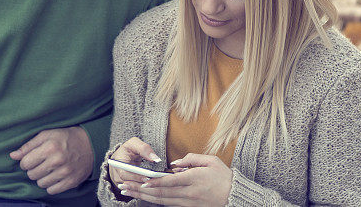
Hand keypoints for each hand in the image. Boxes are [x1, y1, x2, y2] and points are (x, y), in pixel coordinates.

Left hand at [9, 126, 93, 194]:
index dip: (26, 161)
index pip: (25, 163)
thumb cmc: (66, 138)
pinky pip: (51, 190)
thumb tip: (13, 156)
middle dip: (34, 169)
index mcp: (49, 147)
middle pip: (32, 175)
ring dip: (43, 177)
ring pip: (40, 184)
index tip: (32, 158)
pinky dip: (51, 185)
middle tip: (43, 163)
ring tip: (50, 169)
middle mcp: (57, 160)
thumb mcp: (47, 135)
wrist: (90, 145)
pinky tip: (56, 176)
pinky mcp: (71, 182)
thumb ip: (29, 145)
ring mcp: (65, 173)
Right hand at [107, 137, 162, 186]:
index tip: (146, 177)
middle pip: (128, 183)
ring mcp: (119, 181)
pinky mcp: (124, 186)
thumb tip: (155, 159)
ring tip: (153, 185)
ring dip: (142, 187)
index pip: (124, 174)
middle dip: (140, 183)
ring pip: (131, 188)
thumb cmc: (129, 149)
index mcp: (116, 163)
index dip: (135, 177)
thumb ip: (144, 149)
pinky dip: (141, 189)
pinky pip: (132, 190)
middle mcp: (115, 174)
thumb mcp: (134, 143)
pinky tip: (150, 187)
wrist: (123, 155)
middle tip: (152, 183)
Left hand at [118, 153, 232, 206]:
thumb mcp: (211, 161)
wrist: (236, 197)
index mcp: (194, 179)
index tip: (141, 181)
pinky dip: (157, 201)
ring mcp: (188, 203)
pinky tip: (146, 198)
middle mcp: (189, 193)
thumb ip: (191, 159)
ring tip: (129, 192)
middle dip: (141, 190)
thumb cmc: (224, 177)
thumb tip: (174, 164)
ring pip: (162, 201)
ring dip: (145, 197)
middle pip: (161, 193)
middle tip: (125, 186)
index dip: (154, 182)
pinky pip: (169, 205)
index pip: (169, 182)